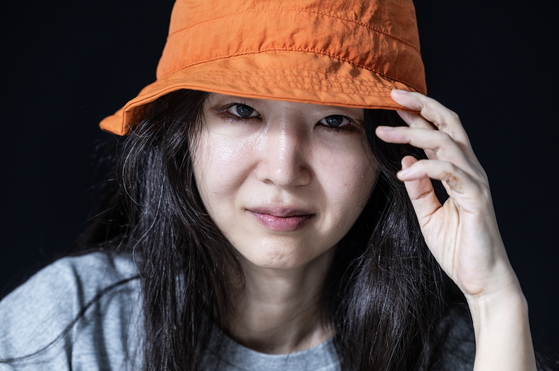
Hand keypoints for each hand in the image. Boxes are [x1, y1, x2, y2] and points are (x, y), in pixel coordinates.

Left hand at [375, 90, 519, 300]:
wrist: (480, 278)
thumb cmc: (456, 246)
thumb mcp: (428, 213)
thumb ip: (419, 187)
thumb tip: (405, 161)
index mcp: (457, 171)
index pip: (438, 131)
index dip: (417, 114)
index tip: (391, 102)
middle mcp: (469, 169)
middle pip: (449, 124)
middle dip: (421, 106)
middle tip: (392, 95)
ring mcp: (474, 181)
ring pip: (447, 142)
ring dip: (413, 134)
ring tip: (384, 132)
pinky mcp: (476, 198)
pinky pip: (448, 173)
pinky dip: (424, 168)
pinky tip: (402, 173)